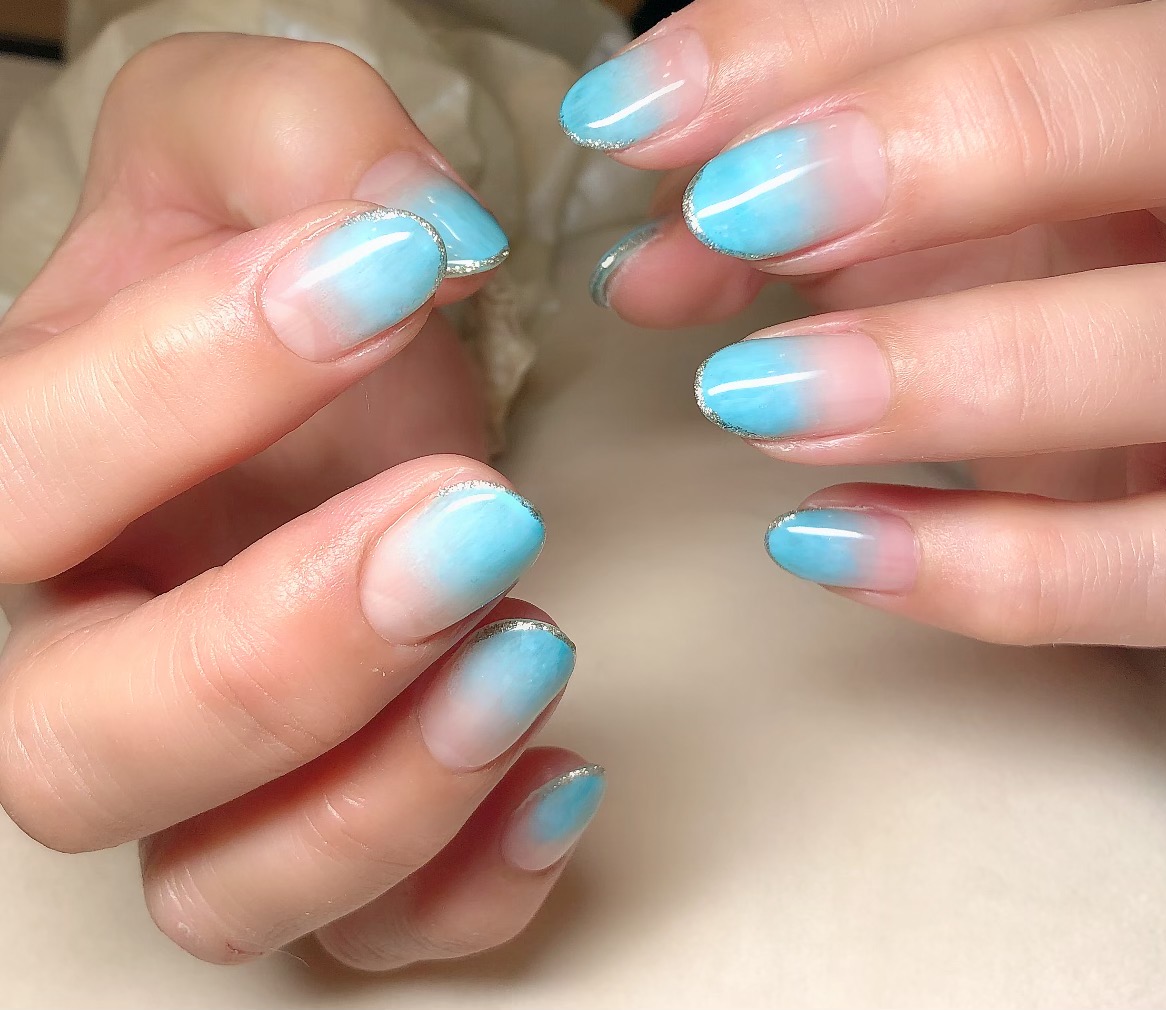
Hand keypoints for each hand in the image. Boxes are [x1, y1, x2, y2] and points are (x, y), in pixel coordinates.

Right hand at [0, 34, 602, 968]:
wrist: (326, 387)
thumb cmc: (269, 275)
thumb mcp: (256, 145)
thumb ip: (300, 140)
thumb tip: (417, 233)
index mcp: (26, 483)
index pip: (11, 475)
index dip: (186, 384)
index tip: (388, 279)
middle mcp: (82, 662)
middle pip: (80, 748)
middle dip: (283, 649)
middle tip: (471, 520)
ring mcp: (210, 777)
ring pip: (221, 889)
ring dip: (386, 792)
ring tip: (530, 644)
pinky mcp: (336, 829)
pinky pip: (377, 937)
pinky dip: (471, 888)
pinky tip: (564, 774)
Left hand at [566, 0, 1165, 645]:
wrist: (1131, 412)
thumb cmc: (1005, 257)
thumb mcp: (883, 191)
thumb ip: (766, 184)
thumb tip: (640, 268)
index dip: (826, 38)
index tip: (641, 117)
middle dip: (953, 144)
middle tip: (738, 215)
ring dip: (969, 373)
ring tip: (756, 399)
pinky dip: (1011, 571)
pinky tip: (831, 539)